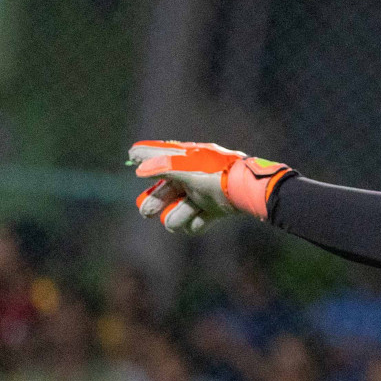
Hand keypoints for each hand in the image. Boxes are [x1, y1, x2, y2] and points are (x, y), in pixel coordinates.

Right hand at [129, 141, 292, 233]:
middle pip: (165, 191)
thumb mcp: (186, 167)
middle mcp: (194, 177)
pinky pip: (198, 222)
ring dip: (178, 216)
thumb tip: (135, 159)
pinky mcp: (216, 211)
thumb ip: (161, 164)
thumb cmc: (216, 174)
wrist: (248, 191)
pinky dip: (197, 224)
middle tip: (146, 213)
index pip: (164, 156)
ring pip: (179, 210)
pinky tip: (200, 220)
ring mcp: (204, 195)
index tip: (131, 158)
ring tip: (182, 217)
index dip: (147, 157)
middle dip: (154, 202)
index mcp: (189, 160)